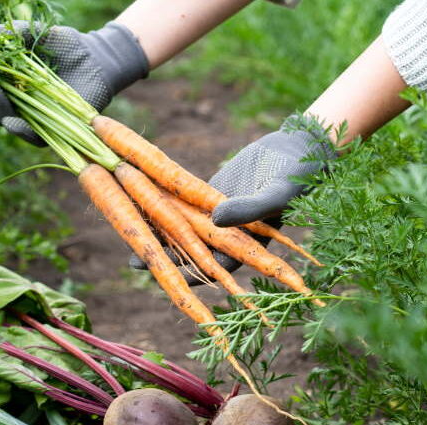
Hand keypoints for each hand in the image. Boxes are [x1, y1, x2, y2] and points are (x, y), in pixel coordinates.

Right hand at [0, 21, 147, 144]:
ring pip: (3, 122)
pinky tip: (12, 119)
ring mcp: (31, 120)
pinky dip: (20, 129)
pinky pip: (31, 137)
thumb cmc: (63, 46)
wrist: (96, 59)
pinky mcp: (51, 131)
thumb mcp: (36, 33)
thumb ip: (14, 33)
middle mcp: (13, 106)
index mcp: (4, 86)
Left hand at [127, 116, 332, 284]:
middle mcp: (229, 234)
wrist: (297, 148)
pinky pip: (184, 202)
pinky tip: (141, 204)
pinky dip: (165, 204)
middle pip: (192, 251)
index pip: (215, 266)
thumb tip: (216, 221)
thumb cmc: (294, 177)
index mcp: (248, 244)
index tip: (167, 274)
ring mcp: (217, 214)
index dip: (191, 272)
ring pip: (184, 227)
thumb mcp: (274, 194)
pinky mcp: (210, 194)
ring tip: (129, 236)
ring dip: (159, 232)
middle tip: (135, 262)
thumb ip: (247, 210)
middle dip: (164, 257)